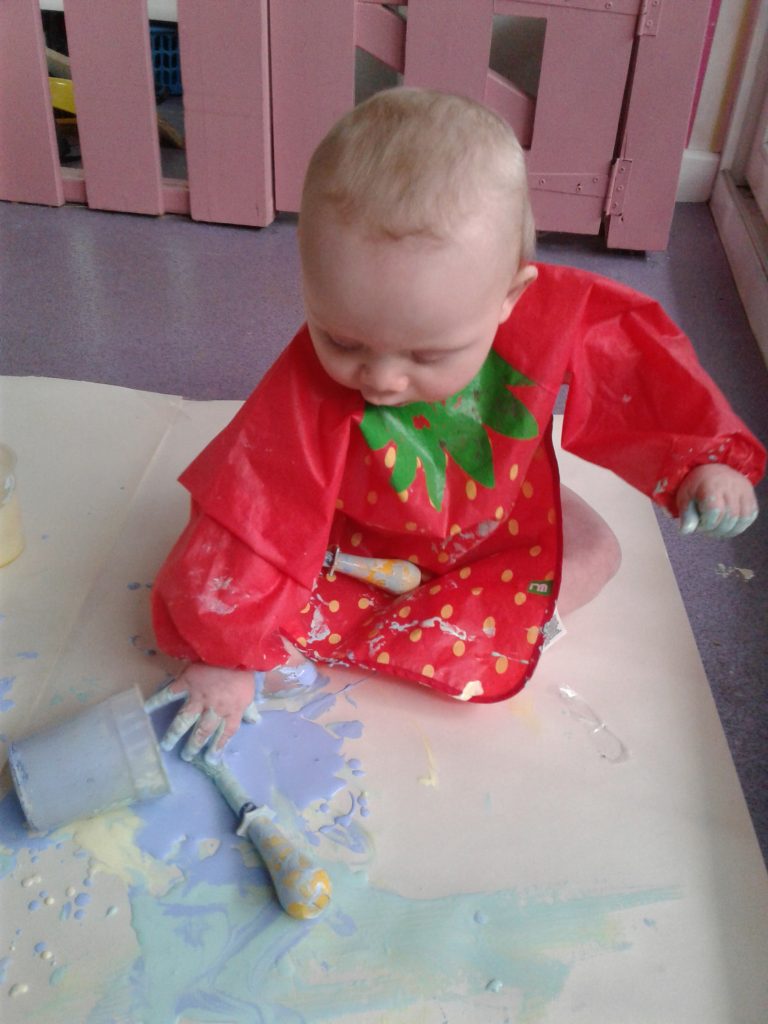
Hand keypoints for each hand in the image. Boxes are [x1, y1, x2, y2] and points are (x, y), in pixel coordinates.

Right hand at [145, 664, 260, 763]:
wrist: (233, 649)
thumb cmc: (243, 672)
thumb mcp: (250, 692)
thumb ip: (248, 709)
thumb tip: (255, 721)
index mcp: (232, 711)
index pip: (225, 734)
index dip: (218, 747)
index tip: (210, 760)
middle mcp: (214, 708)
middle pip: (202, 732)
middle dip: (193, 746)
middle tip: (186, 756)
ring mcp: (199, 696)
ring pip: (185, 719)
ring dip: (175, 733)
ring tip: (166, 745)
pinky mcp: (187, 682)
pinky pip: (170, 694)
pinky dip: (157, 701)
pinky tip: (146, 710)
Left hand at [676, 464, 757, 538]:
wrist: (711, 469)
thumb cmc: (696, 486)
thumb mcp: (685, 497)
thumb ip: (686, 515)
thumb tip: (686, 531)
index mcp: (711, 484)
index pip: (715, 511)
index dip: (707, 525)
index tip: (699, 525)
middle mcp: (731, 485)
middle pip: (730, 517)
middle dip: (717, 530)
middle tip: (707, 529)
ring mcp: (743, 489)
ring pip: (743, 519)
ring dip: (729, 531)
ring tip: (717, 530)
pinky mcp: (750, 494)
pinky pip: (750, 516)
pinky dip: (740, 526)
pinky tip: (728, 527)